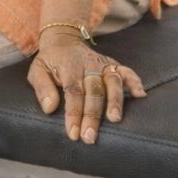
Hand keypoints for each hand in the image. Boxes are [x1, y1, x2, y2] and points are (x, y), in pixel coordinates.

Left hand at [26, 34, 144, 143]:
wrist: (63, 40)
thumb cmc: (50, 61)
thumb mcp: (37, 71)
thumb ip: (42, 88)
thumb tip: (50, 108)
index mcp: (69, 68)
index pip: (73, 93)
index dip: (74, 113)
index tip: (74, 133)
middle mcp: (89, 66)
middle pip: (94, 91)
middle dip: (92, 115)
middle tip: (90, 137)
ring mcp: (102, 64)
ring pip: (112, 81)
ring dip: (115, 100)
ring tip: (115, 119)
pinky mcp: (112, 64)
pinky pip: (126, 71)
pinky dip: (134, 81)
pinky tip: (140, 95)